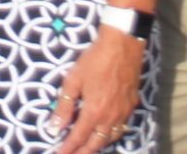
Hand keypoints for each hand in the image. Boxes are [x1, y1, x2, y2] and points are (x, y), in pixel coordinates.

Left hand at [50, 30, 145, 153]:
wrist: (122, 44)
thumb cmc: (94, 60)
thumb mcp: (73, 80)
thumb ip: (64, 106)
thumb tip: (54, 128)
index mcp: (93, 112)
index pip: (78, 138)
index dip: (68, 148)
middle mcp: (110, 117)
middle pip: (96, 144)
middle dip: (82, 152)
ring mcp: (123, 112)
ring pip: (111, 138)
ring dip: (98, 146)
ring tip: (87, 148)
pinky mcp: (132, 105)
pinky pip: (121, 128)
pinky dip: (111, 135)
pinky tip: (106, 133)